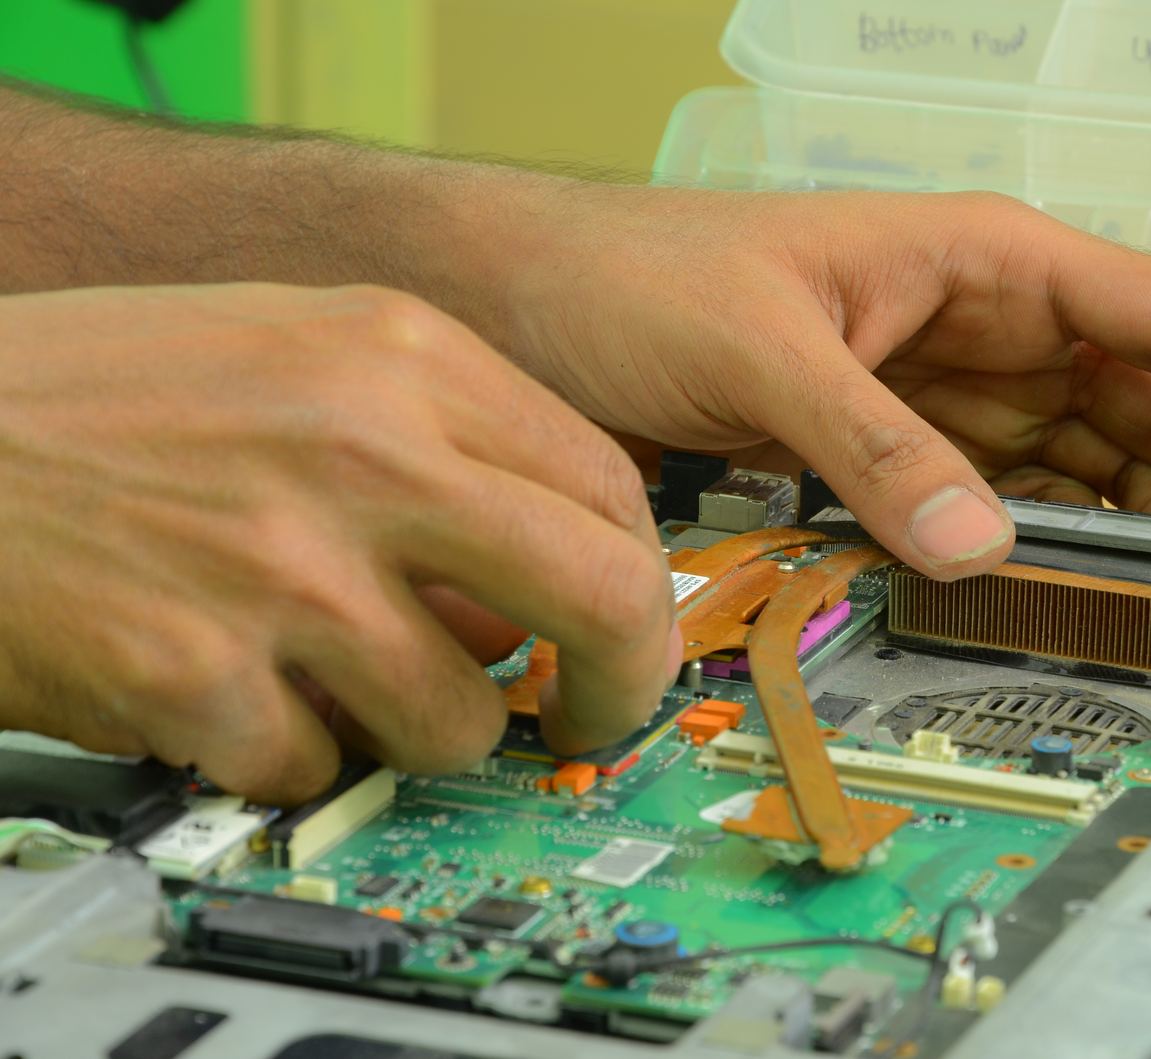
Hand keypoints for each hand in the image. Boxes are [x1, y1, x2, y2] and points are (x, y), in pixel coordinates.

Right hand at [0, 284, 677, 801]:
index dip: (639, 583)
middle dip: (612, 685)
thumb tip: (534, 581)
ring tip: (326, 676)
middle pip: (599, 598)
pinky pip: (313, 766)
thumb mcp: (297, 354)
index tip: (622, 630)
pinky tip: (222, 687)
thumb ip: (439, 443)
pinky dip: (280, 752)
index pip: (609, 489)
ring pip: (459, 718)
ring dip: (410, 726)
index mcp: (401, 355)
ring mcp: (285, 568)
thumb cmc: (102, 393)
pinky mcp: (197, 676)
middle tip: (581, 715)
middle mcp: (364, 451)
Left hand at [485, 185, 1150, 576]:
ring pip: (1089, 464)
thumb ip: (873, 446)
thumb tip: (979, 546)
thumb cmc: (636, 277)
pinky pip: (1005, 501)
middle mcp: (991, 324)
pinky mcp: (900, 450)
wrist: (530, 305)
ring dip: (1134, 533)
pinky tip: (1061, 595)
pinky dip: (1043, 548)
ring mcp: (950, 393)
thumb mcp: (763, 352)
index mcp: (988, 259)